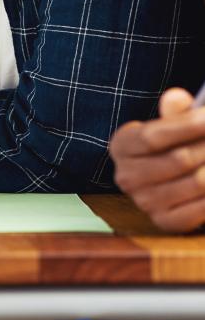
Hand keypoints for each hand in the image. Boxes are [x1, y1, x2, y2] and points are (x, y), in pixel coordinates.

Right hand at [110, 87, 204, 231]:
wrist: (169, 176)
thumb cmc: (172, 143)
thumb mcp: (169, 123)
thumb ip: (175, 111)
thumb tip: (177, 98)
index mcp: (122, 146)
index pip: (153, 137)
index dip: (187, 126)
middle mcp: (127, 177)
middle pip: (179, 160)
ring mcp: (145, 202)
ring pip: (197, 183)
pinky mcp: (166, 221)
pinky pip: (202, 208)